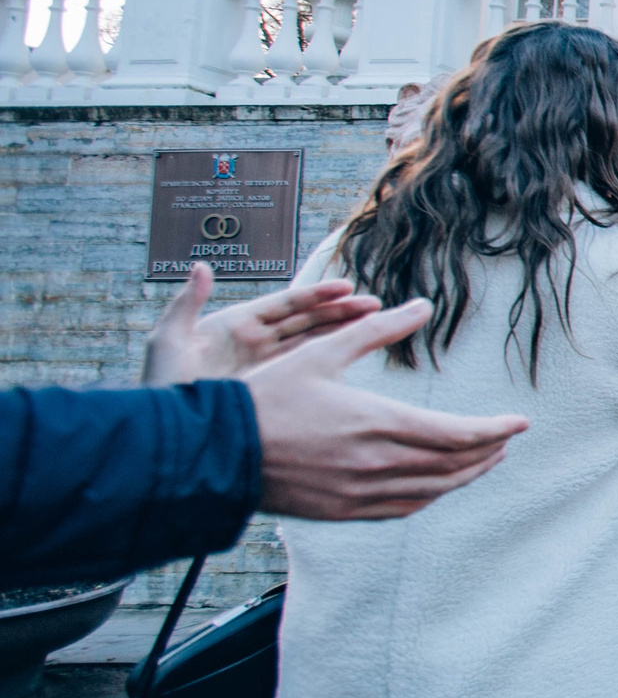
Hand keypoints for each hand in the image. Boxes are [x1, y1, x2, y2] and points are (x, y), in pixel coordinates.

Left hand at [144, 263, 381, 385]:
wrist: (169, 431)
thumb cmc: (162, 385)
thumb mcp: (169, 341)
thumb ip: (186, 303)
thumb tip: (200, 266)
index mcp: (237, 326)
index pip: (286, 305)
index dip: (316, 295)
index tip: (347, 287)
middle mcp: (257, 345)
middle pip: (307, 322)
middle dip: (341, 312)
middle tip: (374, 306)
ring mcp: (267, 370)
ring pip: (313, 346)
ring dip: (343, 334)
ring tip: (375, 324)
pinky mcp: (272, 392)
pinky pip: (307, 374)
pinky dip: (331, 365)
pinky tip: (353, 361)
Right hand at [244, 300, 529, 519]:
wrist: (216, 452)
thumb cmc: (267, 397)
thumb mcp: (321, 352)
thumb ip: (376, 330)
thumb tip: (421, 305)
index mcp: (377, 422)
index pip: (458, 434)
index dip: (496, 430)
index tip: (520, 422)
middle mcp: (377, 462)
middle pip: (454, 464)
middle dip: (487, 451)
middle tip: (507, 438)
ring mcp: (361, 492)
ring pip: (433, 489)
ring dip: (466, 475)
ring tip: (485, 459)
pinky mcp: (345, 510)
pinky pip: (404, 507)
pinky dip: (431, 494)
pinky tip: (439, 482)